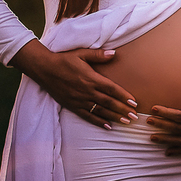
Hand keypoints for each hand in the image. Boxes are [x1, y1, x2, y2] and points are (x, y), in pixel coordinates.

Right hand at [9, 40, 137, 127]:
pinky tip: (108, 126)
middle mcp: (87, 91)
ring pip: (100, 111)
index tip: (134, 102)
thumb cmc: (64, 60)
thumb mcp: (81, 54)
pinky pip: (87, 116)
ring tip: (126, 122)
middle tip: (135, 116)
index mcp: (91, 78)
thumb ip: (98, 55)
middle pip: (108, 102)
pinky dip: (98, 122)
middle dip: (123, 110)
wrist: (44, 69)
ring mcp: (79, 100)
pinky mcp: (72, 106)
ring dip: (114, 117)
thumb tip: (114, 54)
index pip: (111, 89)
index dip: (124, 96)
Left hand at [148, 64, 180, 154]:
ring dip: (165, 139)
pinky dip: (178, 151)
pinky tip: (168, 152)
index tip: (154, 109)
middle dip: (161, 125)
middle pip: (176, 129)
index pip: (179, 116)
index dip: (166, 113)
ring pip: (179, 141)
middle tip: (147, 122)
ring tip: (152, 138)